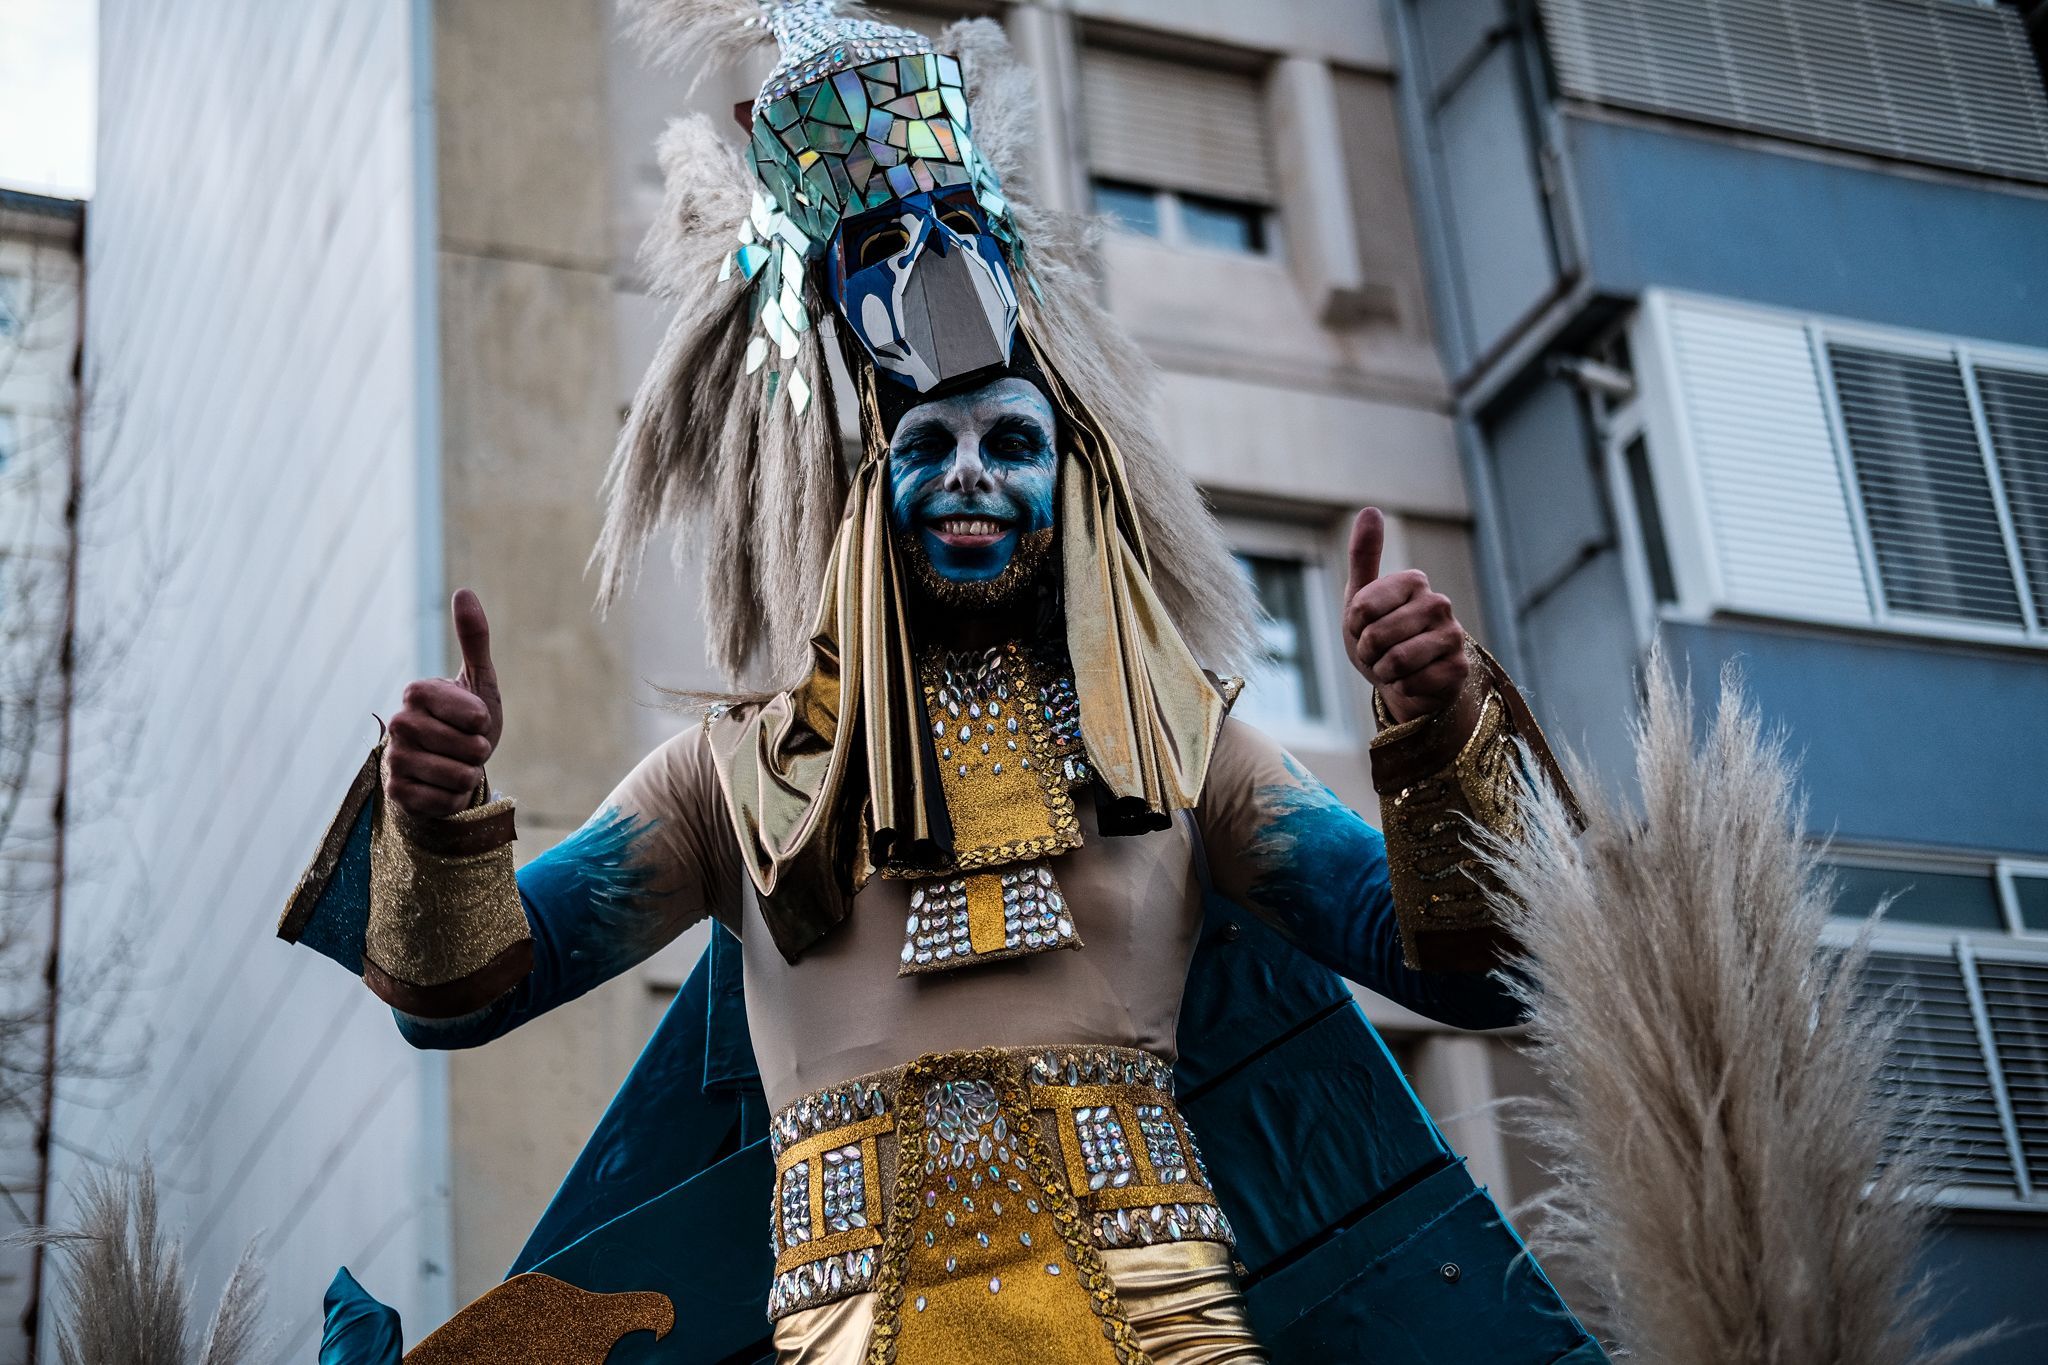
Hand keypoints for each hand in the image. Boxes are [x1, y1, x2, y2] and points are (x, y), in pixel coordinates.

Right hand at [383, 590, 503, 818]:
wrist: (451, 767)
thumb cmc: (468, 722)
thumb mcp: (479, 681)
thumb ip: (473, 638)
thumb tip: (464, 590)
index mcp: (416, 692)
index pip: (471, 713)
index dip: (481, 720)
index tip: (474, 719)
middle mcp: (397, 723)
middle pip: (468, 747)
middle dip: (480, 750)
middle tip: (467, 746)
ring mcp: (393, 759)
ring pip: (459, 777)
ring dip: (470, 776)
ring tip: (458, 766)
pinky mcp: (396, 794)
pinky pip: (445, 802)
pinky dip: (456, 799)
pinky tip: (443, 787)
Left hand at [1341, 507, 1470, 725]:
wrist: (1404, 680)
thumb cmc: (1380, 636)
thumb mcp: (1362, 598)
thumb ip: (1364, 556)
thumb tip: (1370, 509)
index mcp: (1414, 581)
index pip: (1362, 608)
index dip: (1354, 626)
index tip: (1364, 627)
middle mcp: (1439, 603)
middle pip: (1377, 636)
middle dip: (1367, 653)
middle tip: (1378, 653)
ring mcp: (1454, 636)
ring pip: (1396, 661)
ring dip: (1383, 672)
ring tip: (1392, 667)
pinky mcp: (1459, 668)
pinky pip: (1413, 683)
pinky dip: (1402, 688)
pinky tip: (1411, 681)